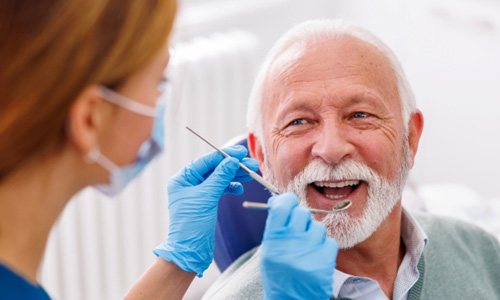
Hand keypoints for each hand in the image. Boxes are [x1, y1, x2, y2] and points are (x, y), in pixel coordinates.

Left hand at [154, 145, 257, 276]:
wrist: (190, 251)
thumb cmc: (191, 224)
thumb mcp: (207, 196)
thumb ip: (221, 176)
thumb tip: (232, 160)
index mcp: (182, 178)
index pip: (206, 161)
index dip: (225, 155)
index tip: (241, 152)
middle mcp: (188, 183)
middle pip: (214, 168)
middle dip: (233, 166)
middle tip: (251, 164)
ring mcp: (197, 192)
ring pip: (219, 178)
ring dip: (235, 175)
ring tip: (251, 174)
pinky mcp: (206, 202)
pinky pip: (220, 189)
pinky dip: (231, 187)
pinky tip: (240, 188)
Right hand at [260, 193, 337, 299]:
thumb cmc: (279, 275)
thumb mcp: (269, 251)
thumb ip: (275, 227)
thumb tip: (280, 200)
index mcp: (273, 240)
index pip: (283, 206)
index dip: (287, 200)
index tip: (289, 202)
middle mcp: (291, 244)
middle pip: (302, 213)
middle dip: (301, 218)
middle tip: (299, 228)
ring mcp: (309, 252)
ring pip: (318, 227)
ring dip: (314, 234)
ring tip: (307, 248)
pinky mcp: (325, 262)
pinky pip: (330, 241)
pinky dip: (324, 247)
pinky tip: (316, 257)